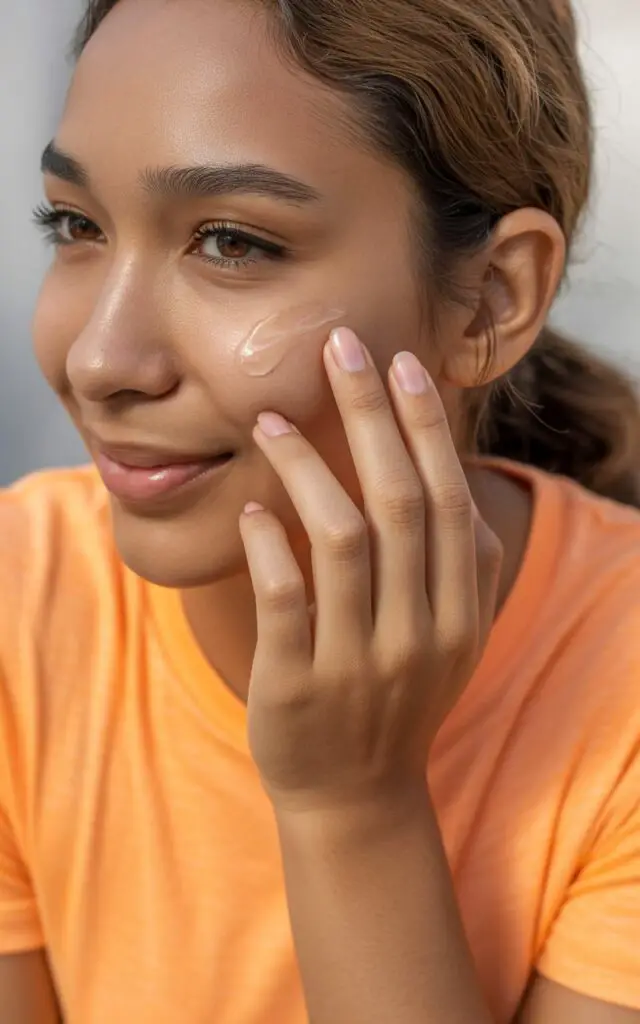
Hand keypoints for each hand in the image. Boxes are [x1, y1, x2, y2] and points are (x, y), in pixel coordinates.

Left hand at [239, 328, 501, 813]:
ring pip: (343, 539)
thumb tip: (443, 468)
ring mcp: (360, 660)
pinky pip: (286, 598)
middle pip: (401, 500)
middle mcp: (420, 631)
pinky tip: (254, 506)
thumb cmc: (395, 698)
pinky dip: (270, 544)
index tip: (400, 363)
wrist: (357, 797)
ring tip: (271, 418)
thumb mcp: (446, 636)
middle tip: (340, 348)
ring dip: (307, 468)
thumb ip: (456, 563)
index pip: (450, 498)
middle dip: (372, 415)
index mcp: (459, 611)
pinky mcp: (299, 684)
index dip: (426, 425)